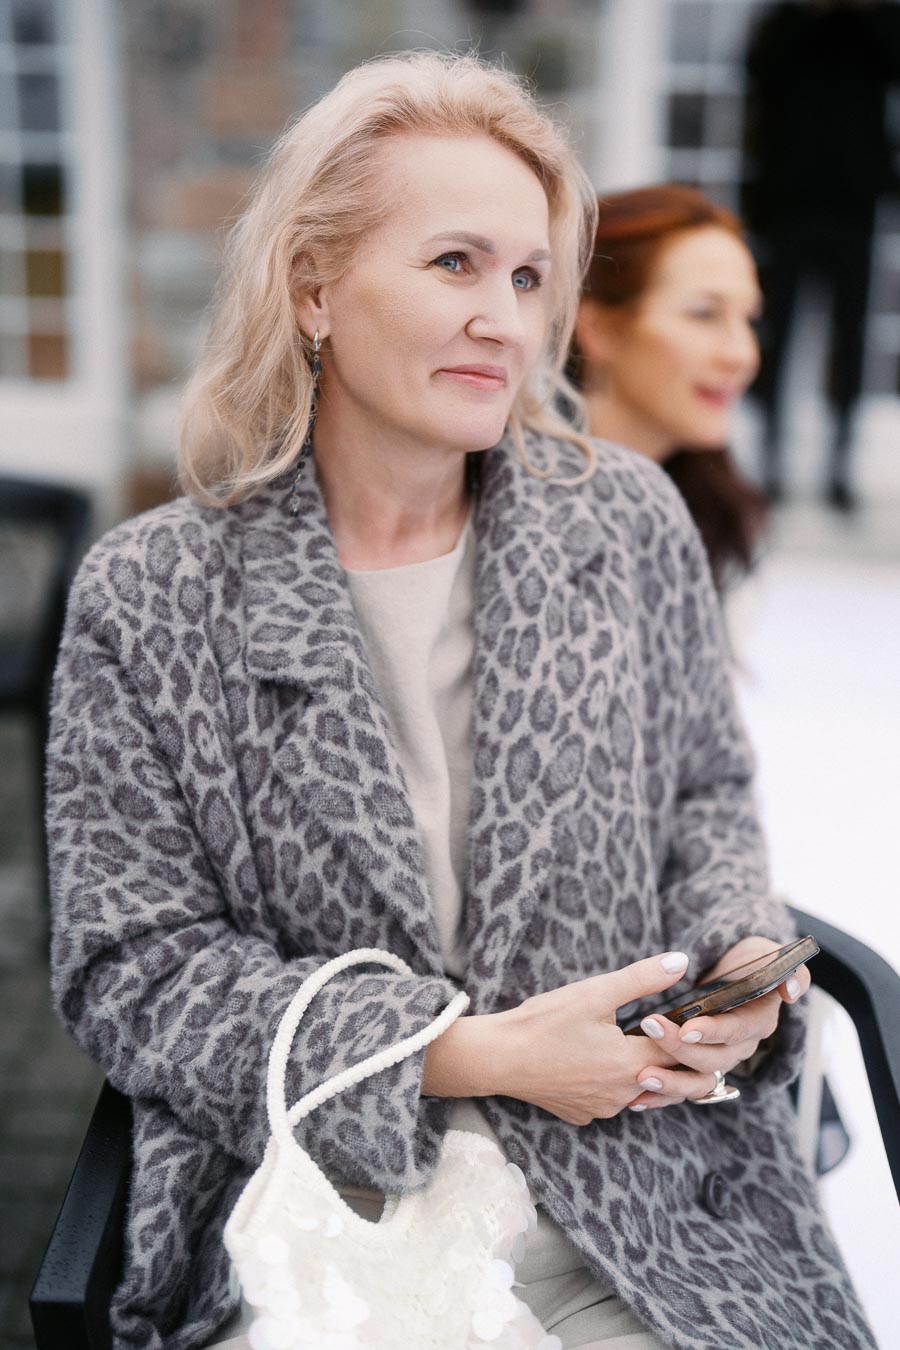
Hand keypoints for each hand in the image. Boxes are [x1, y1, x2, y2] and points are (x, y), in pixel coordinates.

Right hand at [487, 951, 696, 1124]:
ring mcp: (602, 1109)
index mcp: (631, 1063)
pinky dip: (613, 1084)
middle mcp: (622, 1095)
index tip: (686, 1017)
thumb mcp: (595, 992)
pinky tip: (599, 1063)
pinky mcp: (582, 1114)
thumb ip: (642, 978)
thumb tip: (681, 962)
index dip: (688, 1032)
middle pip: (667, 1077)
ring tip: (634, 1044)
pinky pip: (610, 1101)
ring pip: (640, 1092)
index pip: (682, 1052)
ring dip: (644, 1071)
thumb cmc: (544, 1022)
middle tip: (663, 1031)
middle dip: (671, 1055)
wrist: (498, 1057)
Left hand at [628, 935, 809, 1110]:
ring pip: (698, 1081)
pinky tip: (638, 1098)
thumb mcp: (768, 955)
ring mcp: (720, 1060)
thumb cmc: (749, 959)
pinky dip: (662, 1096)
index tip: (686, 1028)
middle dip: (680, 1048)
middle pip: (713, 1059)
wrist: (733, 970)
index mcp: (758, 1022)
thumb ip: (790, 971)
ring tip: (642, 1075)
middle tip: (650, 1028)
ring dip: (671, 1082)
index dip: (713, 1032)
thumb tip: (790, 992)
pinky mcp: (699, 1069)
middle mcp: (741, 1047)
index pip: (737, 1032)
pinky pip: (683, 1089)